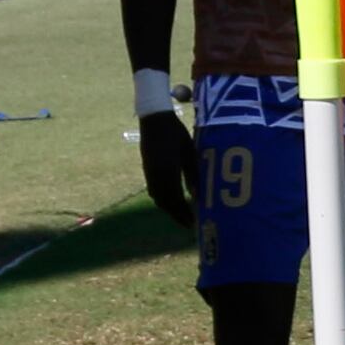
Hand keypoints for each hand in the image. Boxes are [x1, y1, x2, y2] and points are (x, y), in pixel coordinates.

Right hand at [140, 107, 197, 226]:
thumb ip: (193, 174)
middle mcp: (156, 175)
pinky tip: (170, 201)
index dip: (183, 213)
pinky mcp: (146, 169)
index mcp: (168, 171)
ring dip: (168, 208)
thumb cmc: (177, 133)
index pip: (175, 199)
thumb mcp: (190, 153)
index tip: (193, 223)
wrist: (154, 119)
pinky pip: (153, 190)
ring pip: (157, 197)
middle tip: (189, 224)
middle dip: (176, 214)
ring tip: (181, 215)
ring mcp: (149, 172)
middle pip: (165, 202)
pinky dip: (162, 199)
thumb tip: (197, 195)